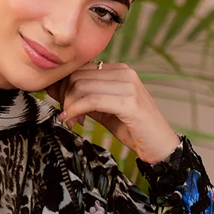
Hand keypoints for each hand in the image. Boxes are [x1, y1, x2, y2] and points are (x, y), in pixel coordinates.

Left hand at [53, 62, 179, 164]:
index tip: (63, 106)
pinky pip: (92, 101)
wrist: (160, 145)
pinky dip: (76, 110)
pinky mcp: (129, 102)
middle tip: (66, 117)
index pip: (80, 69)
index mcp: (120, 70)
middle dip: (65, 98)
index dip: (64, 87)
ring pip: (82, 87)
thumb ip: (83, 98)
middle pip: (78, 76)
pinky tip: (73, 121)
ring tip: (71, 122)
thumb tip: (54, 90)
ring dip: (70, 106)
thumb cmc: (132, 127)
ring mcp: (128, 86)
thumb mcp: (103, 109)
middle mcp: (125, 73)